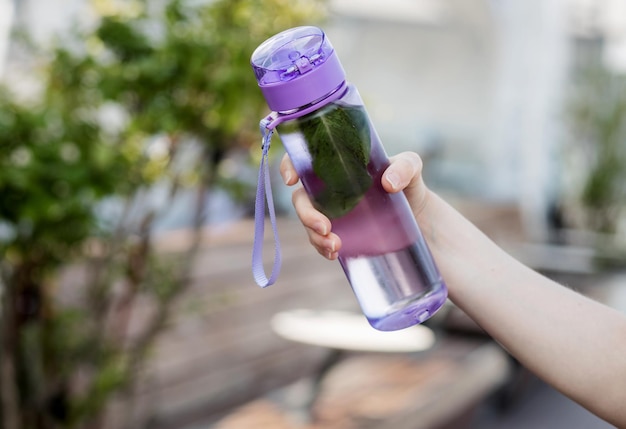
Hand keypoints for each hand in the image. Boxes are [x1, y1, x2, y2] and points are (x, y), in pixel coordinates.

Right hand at [279, 151, 429, 259]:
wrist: (428, 228)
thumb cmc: (413, 190)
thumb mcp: (414, 171)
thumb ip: (405, 167)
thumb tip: (388, 183)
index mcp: (340, 168)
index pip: (306, 161)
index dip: (291, 166)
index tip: (292, 180)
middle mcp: (332, 191)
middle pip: (302, 198)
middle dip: (305, 214)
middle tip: (325, 228)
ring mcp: (335, 216)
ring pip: (309, 223)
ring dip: (314, 236)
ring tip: (335, 246)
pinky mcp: (343, 238)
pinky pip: (322, 243)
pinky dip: (323, 249)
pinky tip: (334, 253)